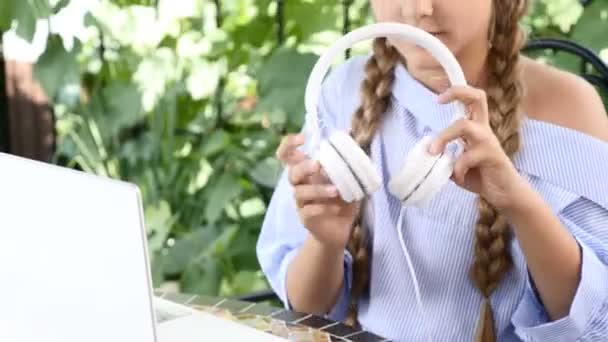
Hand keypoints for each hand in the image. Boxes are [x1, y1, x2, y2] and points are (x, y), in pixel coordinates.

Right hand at [276, 134, 358, 249]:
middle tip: (317, 165)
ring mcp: (301, 203)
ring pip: (299, 193)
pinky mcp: (305, 218)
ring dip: (317, 190)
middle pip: (291, 172)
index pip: (288, 154)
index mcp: (307, 171)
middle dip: (303, 167)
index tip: (303, 138)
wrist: (340, 229)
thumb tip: (356, 139)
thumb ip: (348, 162)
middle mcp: (300, 185)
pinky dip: (323, 209)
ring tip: (336, 191)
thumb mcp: (349, 179)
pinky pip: (308, 211)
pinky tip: (336, 209)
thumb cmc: (342, 200)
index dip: (289, 144)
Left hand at [428, 86, 528, 209]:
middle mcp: (483, 130)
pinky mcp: (492, 156)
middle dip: (458, 92)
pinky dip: (457, 169)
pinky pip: (467, 157)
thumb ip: (444, 156)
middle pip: (478, 98)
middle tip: (439, 101)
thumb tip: (426, 151)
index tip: (438, 98)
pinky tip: (458, 177)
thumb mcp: (457, 164)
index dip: (457, 92)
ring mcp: (488, 142)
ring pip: (464, 125)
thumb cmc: (480, 175)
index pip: (472, 101)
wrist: (504, 194)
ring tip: (434, 152)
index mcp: (475, 128)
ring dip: (444, 136)